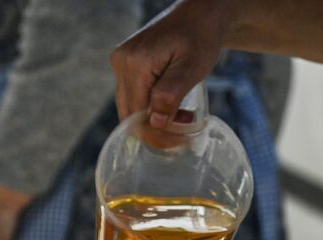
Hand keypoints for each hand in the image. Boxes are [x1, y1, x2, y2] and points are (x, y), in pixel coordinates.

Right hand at [111, 0, 235, 126]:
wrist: (200, 14)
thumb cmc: (200, 37)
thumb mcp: (191, 69)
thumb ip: (170, 95)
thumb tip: (154, 123)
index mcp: (135, 63)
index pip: (136, 115)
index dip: (156, 134)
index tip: (181, 141)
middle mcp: (121, 62)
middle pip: (129, 114)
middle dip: (156, 130)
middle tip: (184, 133)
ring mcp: (121, 62)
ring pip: (130, 107)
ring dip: (154, 120)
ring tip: (182, 118)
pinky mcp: (126, 64)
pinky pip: (133, 95)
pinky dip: (151, 107)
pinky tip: (171, 107)